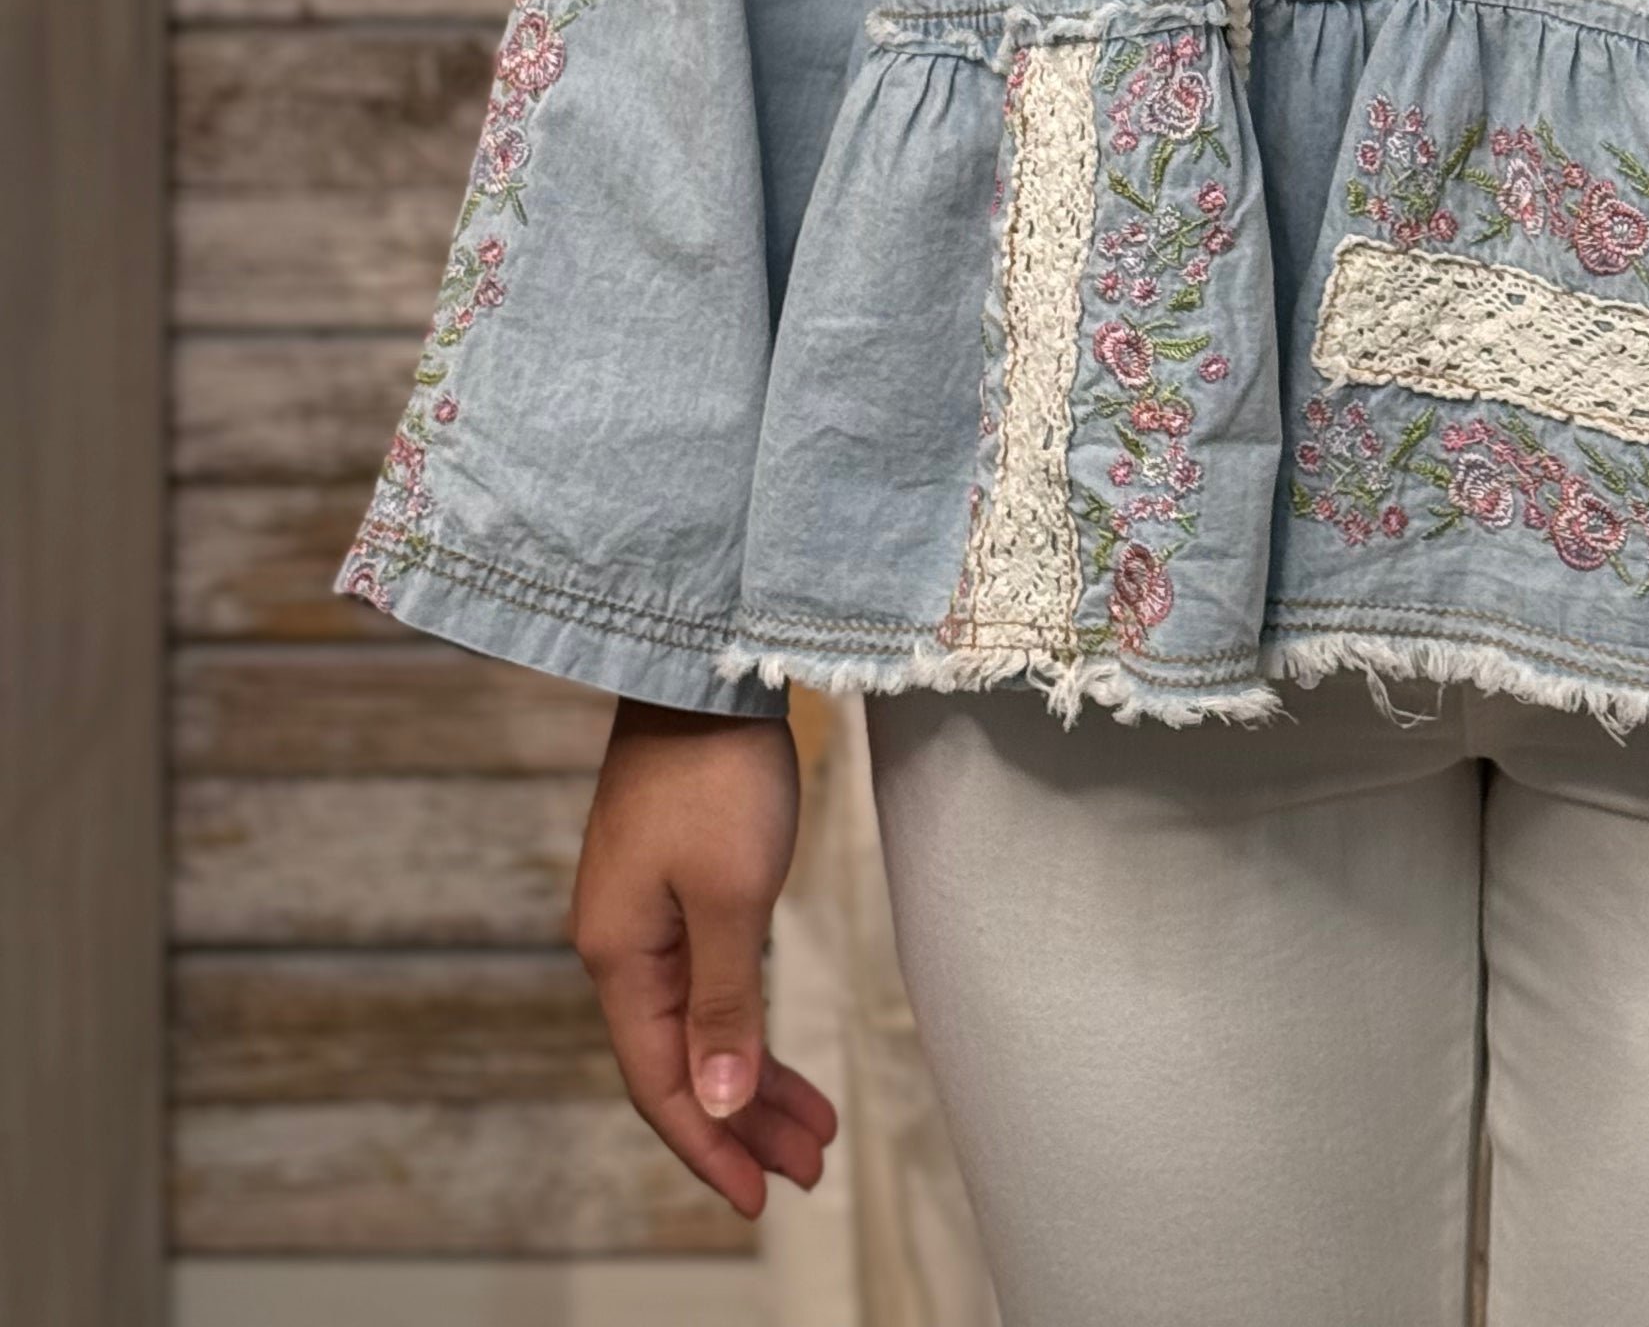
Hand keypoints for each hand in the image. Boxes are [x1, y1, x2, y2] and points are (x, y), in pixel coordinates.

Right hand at [569, 695, 838, 1217]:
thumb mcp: (732, 894)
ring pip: (699, 1021)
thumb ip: (725, 1003)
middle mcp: (622, 943)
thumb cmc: (718, 773)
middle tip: (810, 1168)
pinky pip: (708, 977)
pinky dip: (745, 1017)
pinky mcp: (676, 880)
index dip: (710, 1145)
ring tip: (815, 1128)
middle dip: (744, 1121)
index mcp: (620, 955)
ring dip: (753, 1075)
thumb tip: (720, 1102)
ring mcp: (646, 911)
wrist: (702, 662)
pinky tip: (775, 1045)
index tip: (758, 1200)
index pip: (660, 1081)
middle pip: (681, 1060)